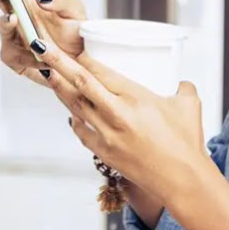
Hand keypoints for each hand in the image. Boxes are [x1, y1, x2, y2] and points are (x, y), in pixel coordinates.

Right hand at [0, 0, 85, 86]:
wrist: (82, 66)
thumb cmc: (77, 35)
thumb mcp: (77, 13)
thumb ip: (62, 1)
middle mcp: (18, 12)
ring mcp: (13, 34)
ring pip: (1, 26)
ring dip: (8, 25)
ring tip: (20, 25)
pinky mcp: (14, 56)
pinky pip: (11, 55)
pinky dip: (27, 58)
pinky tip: (43, 63)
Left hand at [32, 39, 207, 204]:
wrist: (184, 182)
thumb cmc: (188, 143)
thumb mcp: (189, 105)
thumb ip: (182, 87)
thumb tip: (181, 81)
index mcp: (135, 97)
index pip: (101, 71)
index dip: (84, 58)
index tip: (75, 49)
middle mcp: (116, 113)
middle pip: (80, 82)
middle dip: (57, 62)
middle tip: (39, 46)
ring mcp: (107, 134)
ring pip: (75, 105)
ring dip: (59, 88)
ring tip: (46, 73)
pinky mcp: (104, 152)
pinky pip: (81, 131)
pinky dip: (74, 120)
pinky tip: (70, 112)